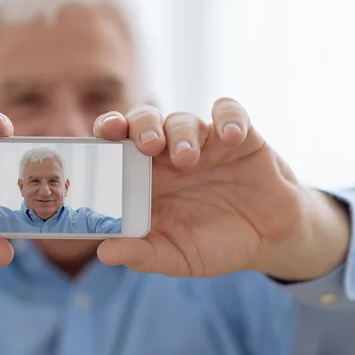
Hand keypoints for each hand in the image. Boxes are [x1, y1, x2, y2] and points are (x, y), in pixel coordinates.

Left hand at [94, 98, 349, 279]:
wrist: (268, 240)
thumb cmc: (212, 243)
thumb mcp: (177, 256)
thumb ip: (143, 254)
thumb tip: (104, 253)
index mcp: (144, 176)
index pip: (115, 143)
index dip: (105, 133)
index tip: (102, 136)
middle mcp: (168, 153)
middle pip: (144, 120)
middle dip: (141, 126)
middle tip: (148, 146)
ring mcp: (202, 142)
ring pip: (182, 119)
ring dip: (181, 134)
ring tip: (188, 159)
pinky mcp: (238, 136)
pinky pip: (229, 112)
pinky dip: (229, 118)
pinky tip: (231, 137)